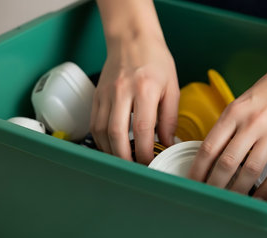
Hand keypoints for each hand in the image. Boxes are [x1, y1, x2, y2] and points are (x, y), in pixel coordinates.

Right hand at [90, 36, 178, 164]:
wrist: (132, 38)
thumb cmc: (156, 61)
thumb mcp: (172, 87)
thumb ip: (170, 117)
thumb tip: (168, 142)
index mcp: (145, 88)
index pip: (142, 128)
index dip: (145, 151)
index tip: (150, 163)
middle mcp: (122, 91)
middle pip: (117, 133)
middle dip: (125, 158)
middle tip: (134, 170)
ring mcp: (106, 93)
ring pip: (101, 131)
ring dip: (111, 152)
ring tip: (122, 163)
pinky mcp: (97, 95)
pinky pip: (94, 123)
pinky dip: (101, 140)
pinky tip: (110, 148)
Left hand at [188, 61, 266, 198]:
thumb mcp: (244, 100)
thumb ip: (231, 123)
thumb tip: (217, 150)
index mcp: (235, 112)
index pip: (209, 146)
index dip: (198, 168)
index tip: (193, 181)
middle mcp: (251, 123)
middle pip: (226, 163)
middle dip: (214, 185)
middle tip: (208, 197)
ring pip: (250, 171)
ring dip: (238, 190)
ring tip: (231, 201)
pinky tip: (260, 198)